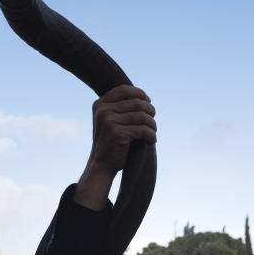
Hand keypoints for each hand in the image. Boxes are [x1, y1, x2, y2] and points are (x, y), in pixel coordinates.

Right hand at [75, 85, 155, 209]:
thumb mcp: (109, 120)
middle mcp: (103, 111)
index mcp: (100, 105)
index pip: (124, 90)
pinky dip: (151, 135)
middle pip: (136, 103)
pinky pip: (143, 130)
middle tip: (153, 119)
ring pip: (142, 116)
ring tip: (153, 131)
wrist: (102, 165)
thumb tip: (144, 96)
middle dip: (150, 110)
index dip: (139, 93)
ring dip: (152, 124)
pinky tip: (152, 140)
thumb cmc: (110, 142)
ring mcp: (109, 122)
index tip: (148, 101)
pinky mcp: (118, 134)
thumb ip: (120, 107)